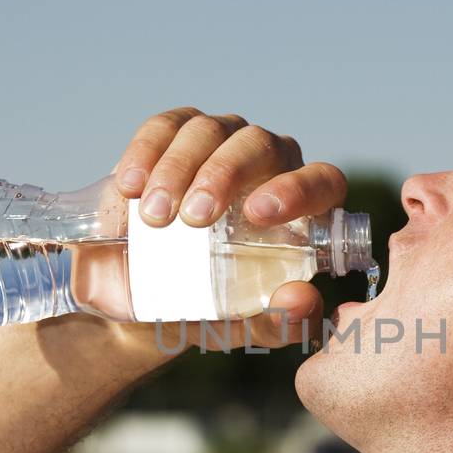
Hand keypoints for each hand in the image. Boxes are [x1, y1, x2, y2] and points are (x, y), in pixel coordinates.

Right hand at [105, 107, 346, 350]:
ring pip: (210, 130)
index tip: (258, 213)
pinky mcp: (173, 134)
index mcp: (299, 206)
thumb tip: (302, 301)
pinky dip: (146, 151)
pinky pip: (166, 126)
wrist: (137, 297)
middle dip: (225, 174)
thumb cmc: (205, 307)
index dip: (298, 189)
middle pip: (260, 145)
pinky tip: (130, 186)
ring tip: (153, 216)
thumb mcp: (239, 326)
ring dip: (179, 168)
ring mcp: (220, 142)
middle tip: (194, 217)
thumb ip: (279, 324)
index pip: (322, 181)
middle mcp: (267, 164)